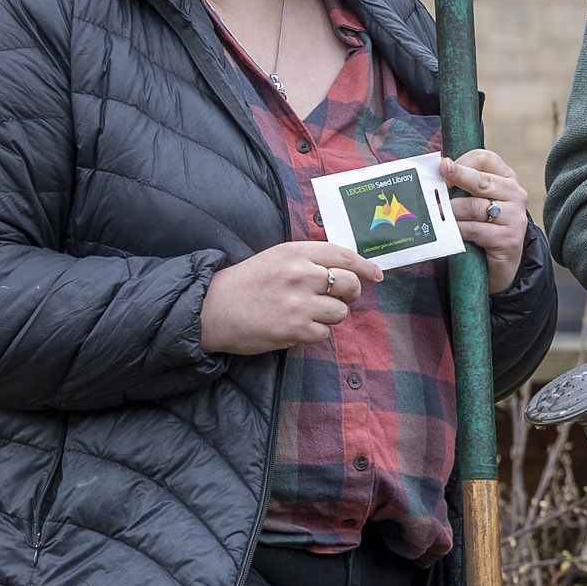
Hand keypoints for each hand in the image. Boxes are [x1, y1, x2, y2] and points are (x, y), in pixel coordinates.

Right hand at [201, 240, 389, 355]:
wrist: (210, 310)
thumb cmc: (245, 284)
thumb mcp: (276, 258)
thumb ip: (309, 260)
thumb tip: (348, 268)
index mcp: (295, 252)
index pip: (343, 255)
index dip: (365, 266)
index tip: (376, 274)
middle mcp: (300, 274)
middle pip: (350, 284)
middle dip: (350, 294)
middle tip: (337, 299)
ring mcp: (299, 303)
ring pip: (340, 312)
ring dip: (329, 316)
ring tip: (304, 313)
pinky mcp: (295, 329)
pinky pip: (323, 333)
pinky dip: (313, 333)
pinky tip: (293, 327)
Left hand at [444, 151, 528, 295]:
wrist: (501, 265)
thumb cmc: (483, 228)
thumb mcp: (476, 201)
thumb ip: (463, 185)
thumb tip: (437, 168)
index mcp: (507, 179)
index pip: (485, 159)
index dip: (461, 162)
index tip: (442, 168)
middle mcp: (515, 194)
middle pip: (481, 180)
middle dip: (456, 178)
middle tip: (437, 179)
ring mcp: (515, 218)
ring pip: (474, 207)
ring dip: (451, 211)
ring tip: (438, 215)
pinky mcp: (509, 240)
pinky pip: (475, 230)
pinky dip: (457, 230)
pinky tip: (449, 231)